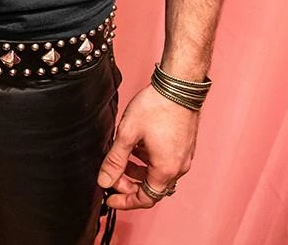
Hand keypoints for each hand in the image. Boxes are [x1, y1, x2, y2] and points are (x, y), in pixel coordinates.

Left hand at [97, 84, 199, 209]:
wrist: (178, 86)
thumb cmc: (156, 107)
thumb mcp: (127, 134)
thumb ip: (114, 160)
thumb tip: (104, 180)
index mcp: (166, 170)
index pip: (145, 198)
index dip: (126, 201)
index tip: (110, 198)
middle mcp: (178, 167)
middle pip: (152, 188)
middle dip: (130, 184)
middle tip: (113, 175)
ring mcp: (183, 157)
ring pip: (158, 174)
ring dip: (138, 171)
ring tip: (122, 158)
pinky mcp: (183, 146)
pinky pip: (164, 162)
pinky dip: (148, 161)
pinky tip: (137, 147)